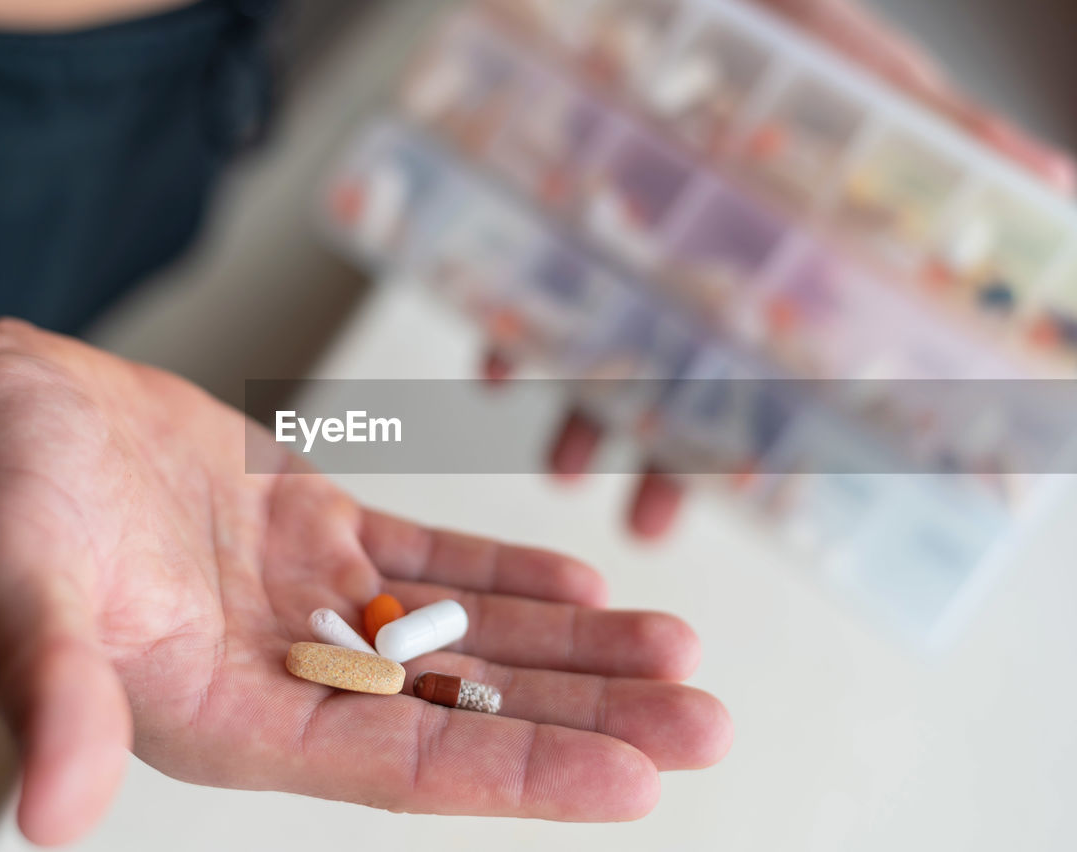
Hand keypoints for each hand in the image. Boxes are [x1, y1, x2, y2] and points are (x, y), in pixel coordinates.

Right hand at [0, 319, 729, 844]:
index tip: (642, 779)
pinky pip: (426, 562)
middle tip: (707, 718)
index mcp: (225, 717)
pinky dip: (503, 578)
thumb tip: (53, 816)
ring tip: (677, 649)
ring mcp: (302, 602)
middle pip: (460, 711)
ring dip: (569, 648)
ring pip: (461, 640)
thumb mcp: (23, 584)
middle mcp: (280, 674)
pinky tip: (581, 586)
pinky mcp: (307, 531)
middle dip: (587, 714)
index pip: (401, 768)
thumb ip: (53, 692)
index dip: (522, 776)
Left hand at [486, 0, 1075, 538]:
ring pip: (600, 353)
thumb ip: (950, 141)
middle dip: (665, 460)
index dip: (765, 440)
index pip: (778, 375)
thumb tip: (1060, 188)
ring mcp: (623, 244)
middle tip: (646, 527)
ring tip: (567, 472)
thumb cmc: (783, 21)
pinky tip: (499, 373)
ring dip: (584, 419)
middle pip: (682, 385)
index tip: (750, 499)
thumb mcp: (873, 80)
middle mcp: (699, 266)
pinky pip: (522, 286)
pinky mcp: (551, 211)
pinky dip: (508, 331)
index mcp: (775, 263)